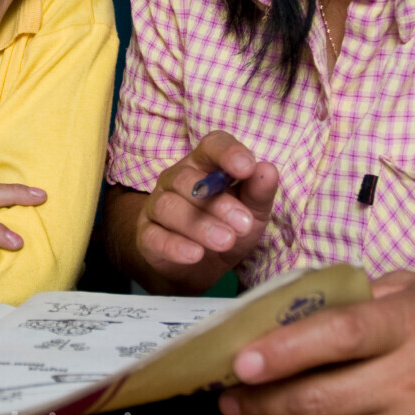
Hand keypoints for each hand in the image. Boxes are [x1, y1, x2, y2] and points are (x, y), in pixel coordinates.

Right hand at [130, 131, 279, 293]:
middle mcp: (176, 178)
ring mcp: (157, 205)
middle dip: (218, 202)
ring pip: (168, 207)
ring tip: (225, 241)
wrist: (200, 268)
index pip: (212, 146)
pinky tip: (195, 254)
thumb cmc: (228, 227)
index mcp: (204, 164)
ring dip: (199, 225)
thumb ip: (259, 192)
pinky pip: (154, 236)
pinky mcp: (146, 235)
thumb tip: (268, 170)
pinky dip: (175, 246)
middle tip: (244, 224)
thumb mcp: (252, 212)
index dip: (228, 153)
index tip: (247, 168)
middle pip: (187, 179)